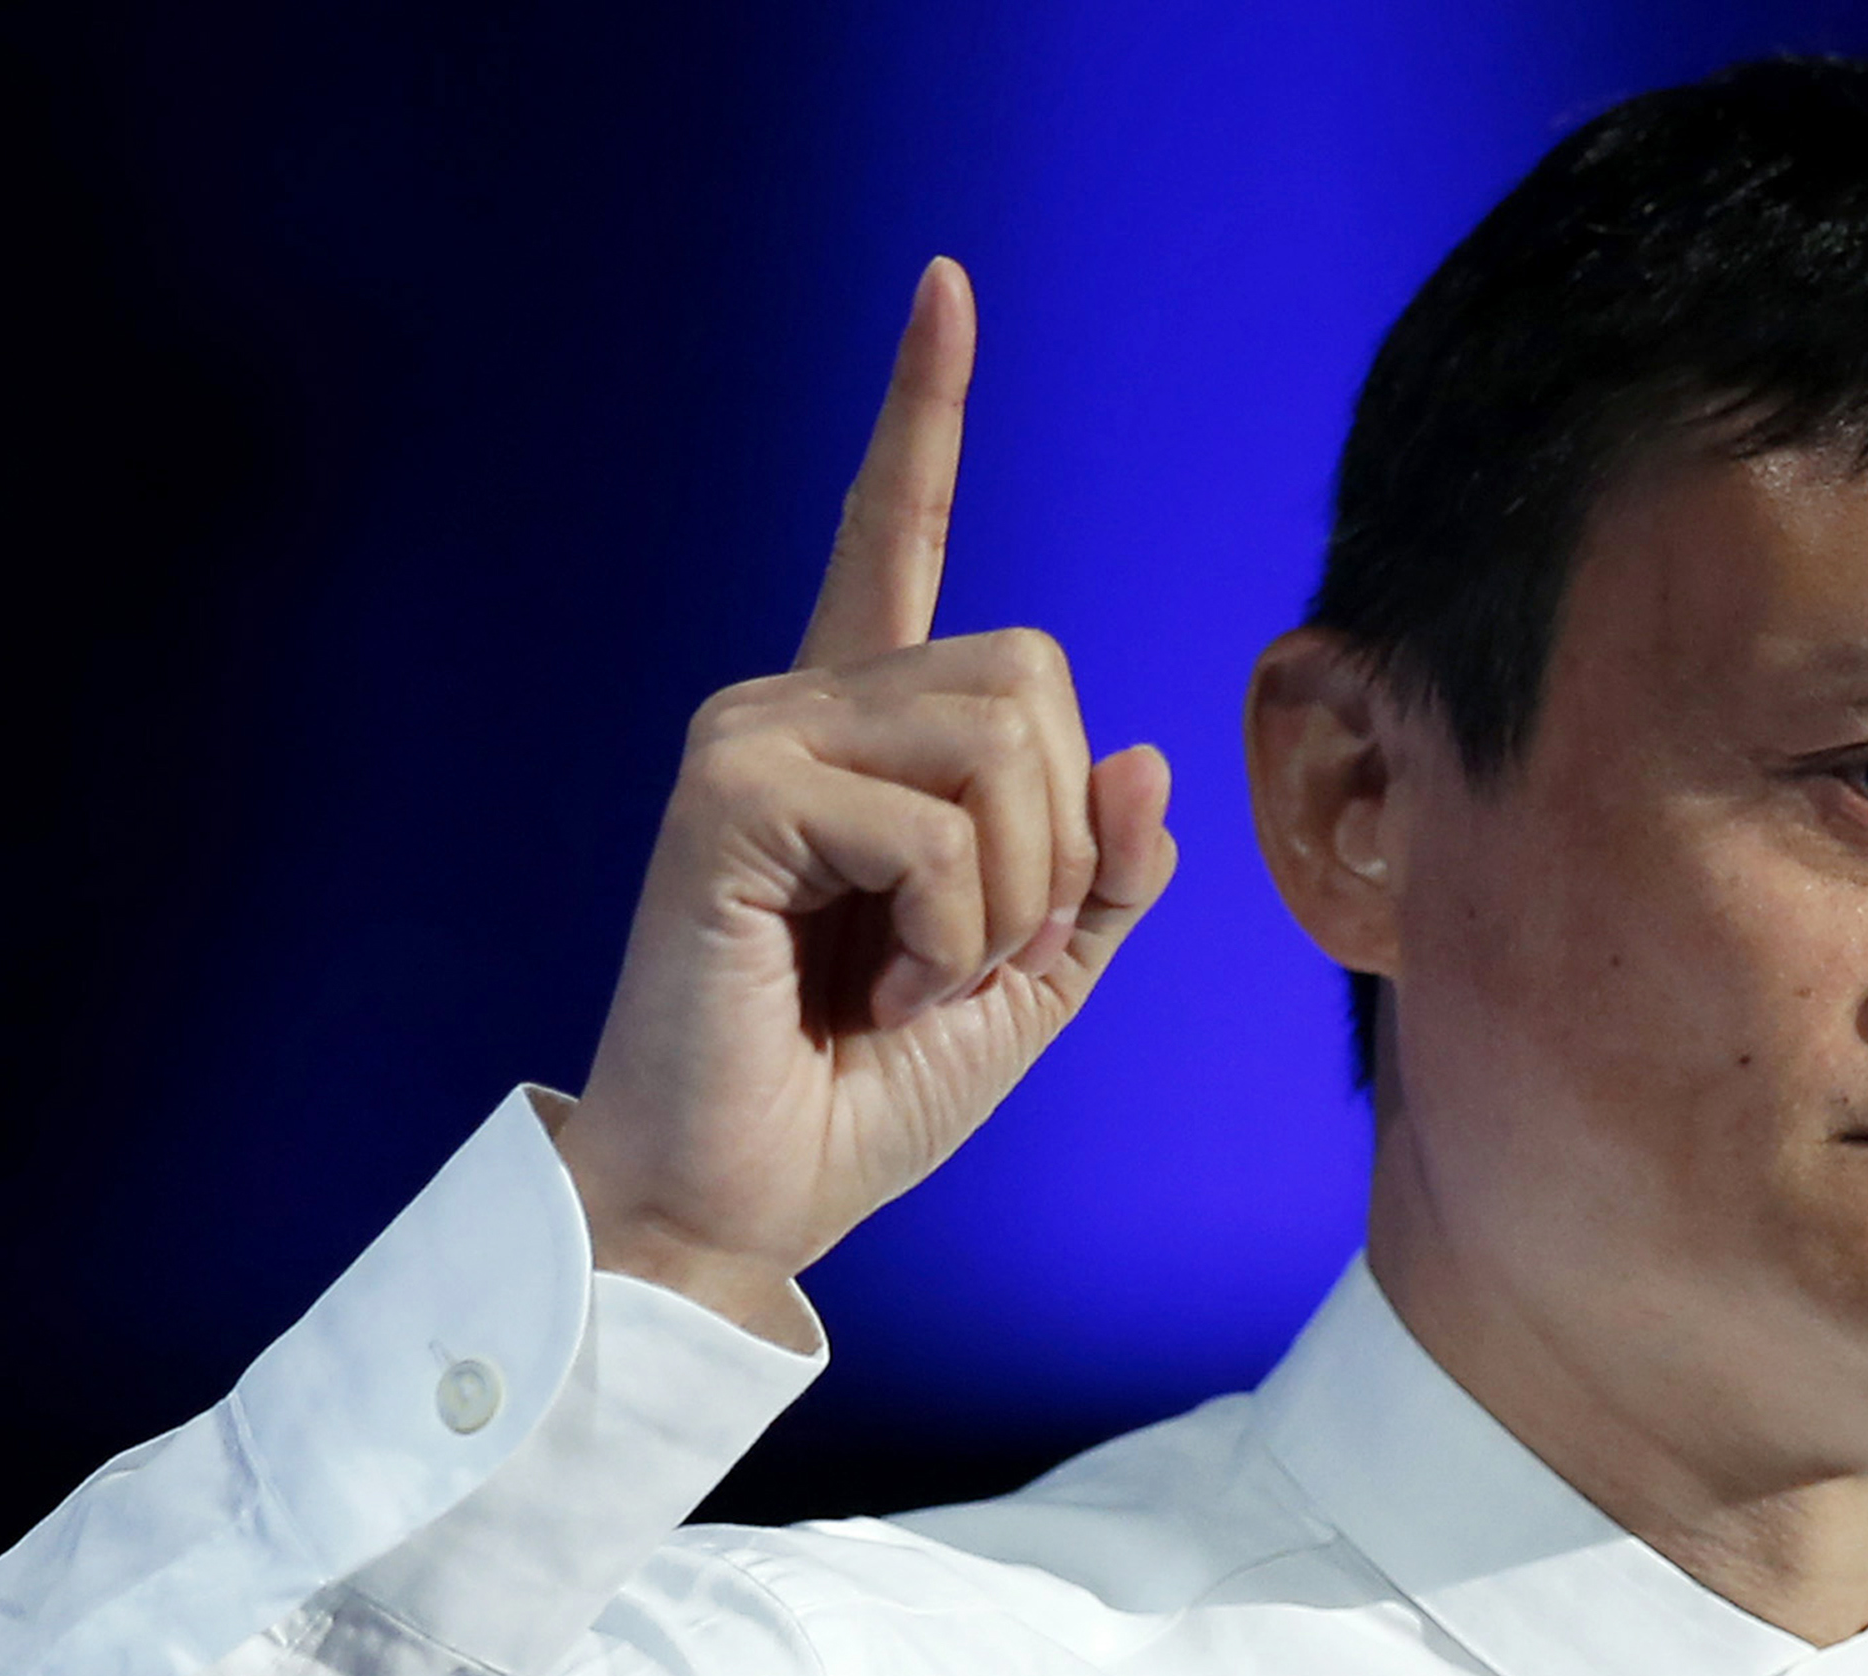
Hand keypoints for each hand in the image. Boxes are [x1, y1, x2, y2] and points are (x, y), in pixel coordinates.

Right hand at [551, 258, 1177, 1342]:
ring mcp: (753, 736)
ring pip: (1001, 744)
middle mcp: (798, 703)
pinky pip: (935, 826)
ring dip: (1010, 897)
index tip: (944, 282)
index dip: (923, 412)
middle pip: (1032, 674)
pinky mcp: (727, 794)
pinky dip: (952, 930)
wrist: (742, 1201)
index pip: (898, 538)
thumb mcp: (1029, 982)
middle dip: (1055, 844)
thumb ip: (1096, 877)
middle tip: (970, 950)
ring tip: (914, 972)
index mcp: (864, 735)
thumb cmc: (860, 1096)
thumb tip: (1141, 758)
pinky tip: (872, 986)